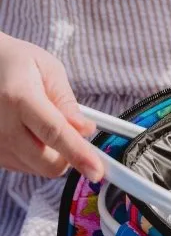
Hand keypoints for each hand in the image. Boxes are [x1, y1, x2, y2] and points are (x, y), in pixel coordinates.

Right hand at [0, 33, 103, 180]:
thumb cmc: (16, 64)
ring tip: (42, 123)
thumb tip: (85, 130)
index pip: (55, 133)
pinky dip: (37, 155)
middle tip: (72, 132)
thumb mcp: (48, 69)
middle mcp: (2, 126)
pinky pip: (26, 167)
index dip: (78, 154)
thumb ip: (68, 102)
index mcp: (19, 98)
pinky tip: (29, 131)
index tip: (97, 170)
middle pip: (48, 162)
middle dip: (70, 154)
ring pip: (40, 168)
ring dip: (53, 154)